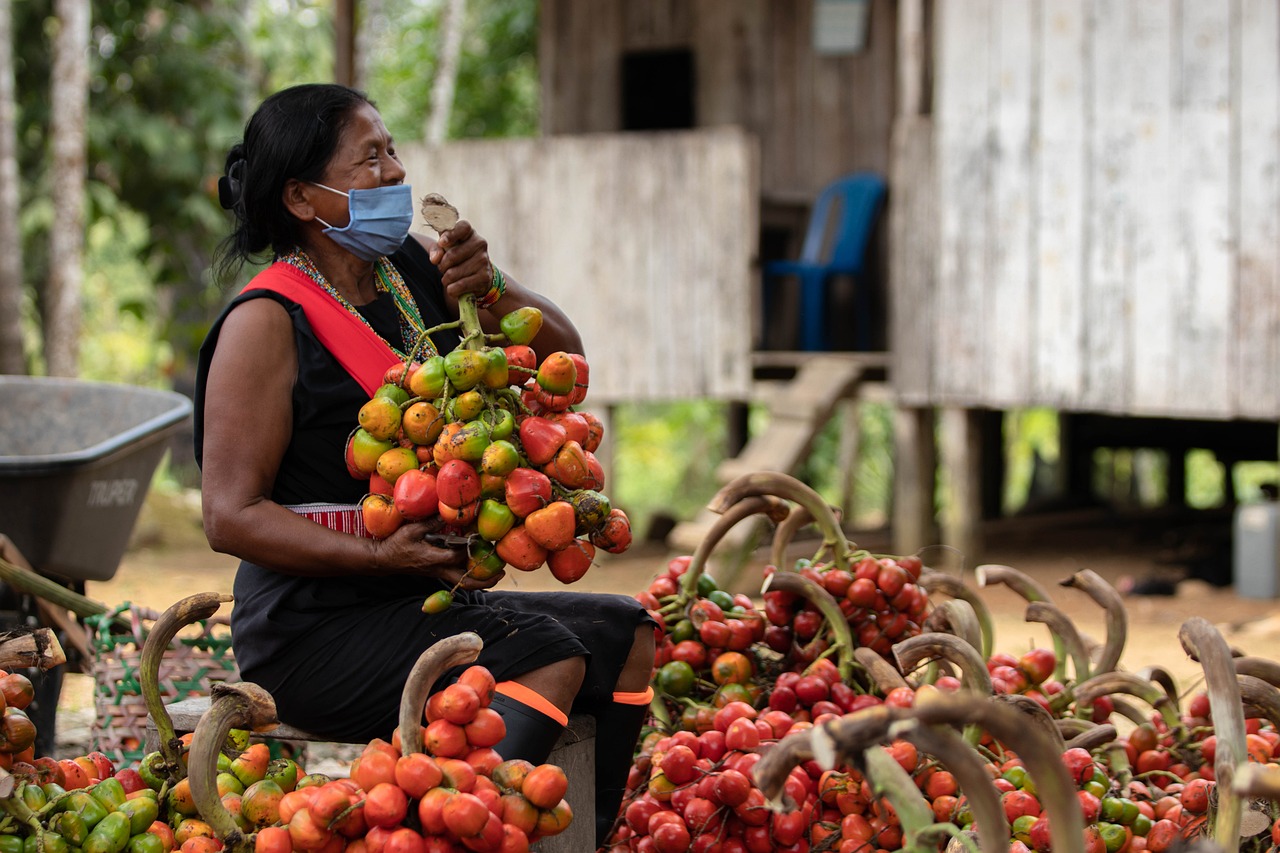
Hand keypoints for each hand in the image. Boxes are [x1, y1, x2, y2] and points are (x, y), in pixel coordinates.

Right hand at [377, 522, 504, 588]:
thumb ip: (432, 522)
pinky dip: (471, 574)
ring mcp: (439, 573)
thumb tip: (449, 511)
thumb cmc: (396, 544)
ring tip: (497, 571)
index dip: (471, 548)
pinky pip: (458, 578)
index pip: (458, 556)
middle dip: (486, 580)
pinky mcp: (438, 572)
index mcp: (433, 559)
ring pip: (463, 583)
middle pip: (466, 583)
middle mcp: (439, 570)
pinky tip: (479, 564)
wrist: (384, 559)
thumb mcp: (412, 530)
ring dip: (481, 580)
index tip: (481, 537)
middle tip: (502, 571)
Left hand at [429, 220, 492, 299]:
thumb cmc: (458, 259)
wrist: (478, 277)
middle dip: (442, 265)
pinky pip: (460, 285)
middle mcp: (479, 243)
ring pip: (453, 273)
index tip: (442, 243)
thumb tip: (435, 258)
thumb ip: (437, 250)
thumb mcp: (445, 250)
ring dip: (446, 279)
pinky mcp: (485, 276)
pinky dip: (452, 289)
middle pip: (452, 255)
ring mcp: (483, 260)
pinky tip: (453, 288)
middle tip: (443, 268)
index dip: (451, 234)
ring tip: (449, 278)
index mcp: (469, 233)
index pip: (463, 227)